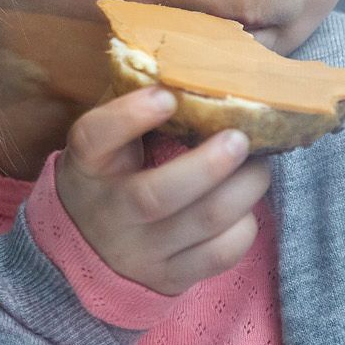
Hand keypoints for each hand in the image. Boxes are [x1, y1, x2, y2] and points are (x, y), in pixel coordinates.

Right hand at [53, 86, 271, 296]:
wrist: (86, 254)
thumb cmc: (107, 178)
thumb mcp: (103, 147)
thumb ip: (132, 112)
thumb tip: (193, 66)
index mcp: (87, 167)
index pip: (94, 138)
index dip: (129, 115)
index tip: (167, 96)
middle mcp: (110, 213)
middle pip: (157, 195)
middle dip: (208, 165)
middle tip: (240, 138)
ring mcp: (141, 252)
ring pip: (202, 223)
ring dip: (242, 190)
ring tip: (258, 167)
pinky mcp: (171, 278)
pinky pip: (219, 256)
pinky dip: (244, 227)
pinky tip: (246, 206)